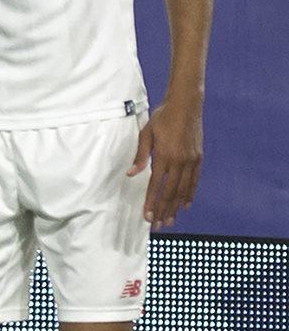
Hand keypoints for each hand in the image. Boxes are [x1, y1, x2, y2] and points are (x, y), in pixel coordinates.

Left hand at [127, 97, 202, 230]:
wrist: (186, 106)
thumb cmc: (163, 118)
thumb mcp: (147, 134)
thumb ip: (140, 155)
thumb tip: (132, 174)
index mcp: (165, 156)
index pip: (156, 186)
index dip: (152, 202)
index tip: (148, 216)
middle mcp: (180, 162)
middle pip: (170, 192)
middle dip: (163, 210)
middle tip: (158, 225)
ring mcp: (191, 161)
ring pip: (183, 190)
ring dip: (176, 207)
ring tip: (170, 220)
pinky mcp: (198, 158)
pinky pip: (194, 181)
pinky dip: (189, 194)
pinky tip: (185, 204)